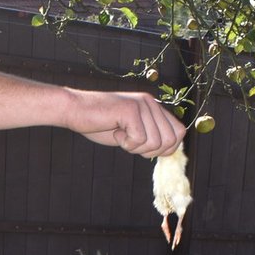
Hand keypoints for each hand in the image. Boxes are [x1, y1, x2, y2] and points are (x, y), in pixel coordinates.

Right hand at [65, 89, 185, 157]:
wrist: (75, 110)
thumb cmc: (99, 123)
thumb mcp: (130, 131)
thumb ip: (150, 136)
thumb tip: (171, 150)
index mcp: (154, 107)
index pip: (179, 133)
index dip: (166, 149)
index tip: (143, 147)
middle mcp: (151, 103)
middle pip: (170, 141)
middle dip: (149, 151)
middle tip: (129, 141)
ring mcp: (142, 104)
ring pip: (155, 143)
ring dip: (135, 147)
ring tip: (120, 134)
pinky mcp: (131, 109)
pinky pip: (139, 140)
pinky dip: (125, 143)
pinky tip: (115, 131)